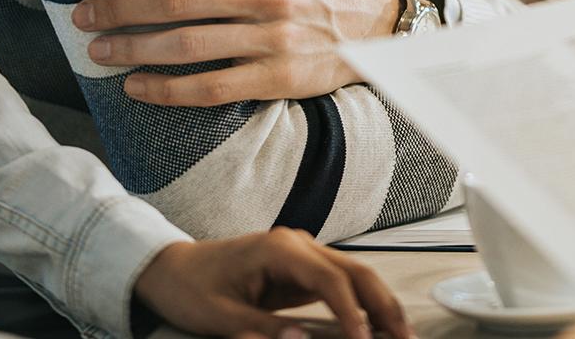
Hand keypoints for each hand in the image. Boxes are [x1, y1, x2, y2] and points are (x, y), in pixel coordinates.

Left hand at [72, 0, 397, 105]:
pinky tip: (135, 86)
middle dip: (118, 10)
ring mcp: (275, 40)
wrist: (369, 25)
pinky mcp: (279, 79)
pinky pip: (212, 89)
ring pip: (187, 47)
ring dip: (132, 50)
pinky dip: (167, 90)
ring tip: (97, 50)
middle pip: (175, 1)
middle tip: (82, 16)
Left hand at [134, 229, 412, 338]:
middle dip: (383, 305)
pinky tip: (374, 326)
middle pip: (355, 271)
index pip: (331, 280)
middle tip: (405, 337)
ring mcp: (302, 254)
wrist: (169, 268)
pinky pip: (340, 284)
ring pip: (354, 275)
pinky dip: (361, 304)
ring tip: (401, 334)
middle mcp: (298, 244)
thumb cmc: (190, 289)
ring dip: (379, 304)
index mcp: (279, 249)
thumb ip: (262, 330)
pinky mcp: (301, 268)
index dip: (353, 313)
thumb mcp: (219, 317)